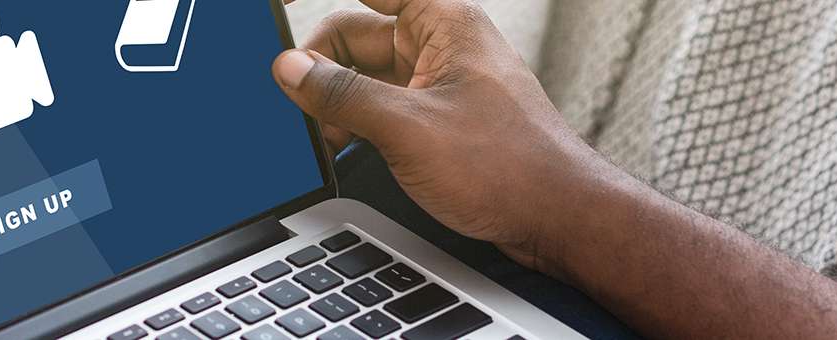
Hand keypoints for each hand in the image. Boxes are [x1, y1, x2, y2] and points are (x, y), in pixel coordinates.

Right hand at [272, 0, 630, 273]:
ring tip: (318, 139)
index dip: (321, 12)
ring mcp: (442, 85)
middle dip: (322, 68)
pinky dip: (359, 126)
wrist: (558, 219)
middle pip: (358, 37)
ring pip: (368, 79)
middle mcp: (444, 46)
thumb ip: (342, 95)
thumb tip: (292, 70)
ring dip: (338, 104)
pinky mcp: (441, 122)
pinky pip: (385, 109)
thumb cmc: (509, 166)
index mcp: (444, 22)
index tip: (279, 17)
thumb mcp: (407, 127)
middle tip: (294, 106)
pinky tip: (340, 152)